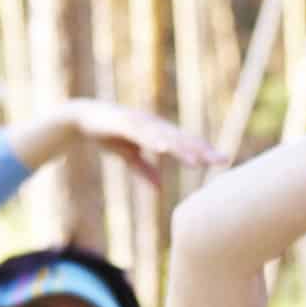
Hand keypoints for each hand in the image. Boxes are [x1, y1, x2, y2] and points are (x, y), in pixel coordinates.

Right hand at [62, 100, 225, 185]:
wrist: (81, 117)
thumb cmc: (108, 134)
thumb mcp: (128, 156)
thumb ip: (145, 170)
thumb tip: (159, 189)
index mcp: (157, 133)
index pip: (186, 143)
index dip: (204, 152)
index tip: (224, 162)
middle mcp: (153, 126)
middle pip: (182, 139)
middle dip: (203, 150)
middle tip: (223, 161)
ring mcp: (139, 123)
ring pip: (165, 137)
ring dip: (182, 149)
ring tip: (198, 162)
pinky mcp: (123, 123)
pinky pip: (140, 133)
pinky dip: (152, 140)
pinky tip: (163, 148)